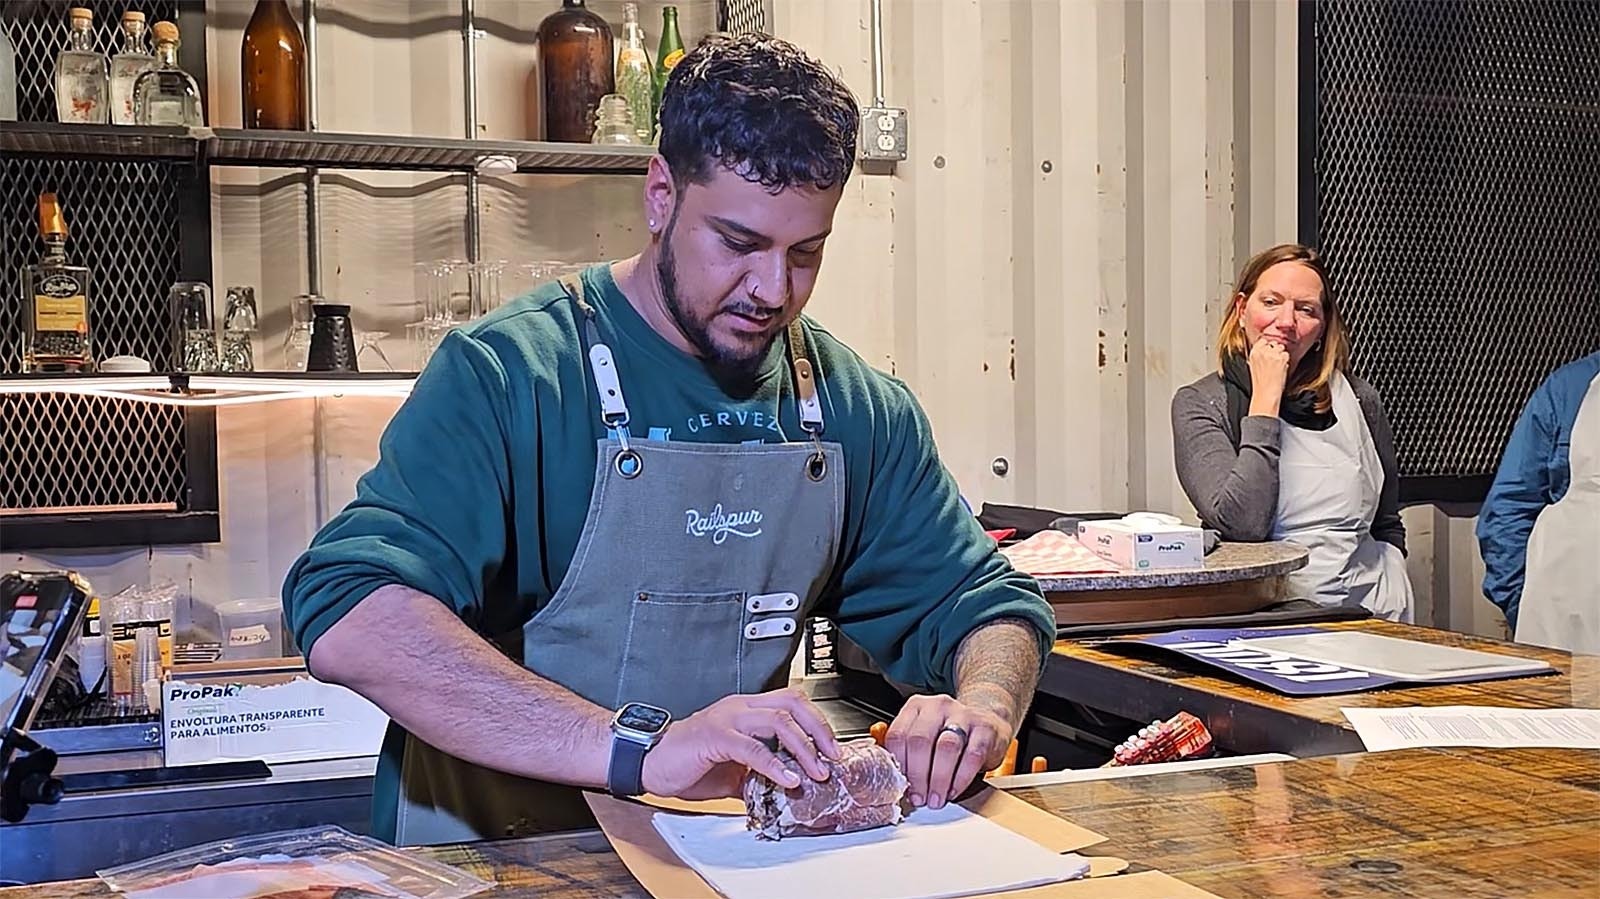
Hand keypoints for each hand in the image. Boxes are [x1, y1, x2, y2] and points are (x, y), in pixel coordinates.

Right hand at [640, 688, 840, 799]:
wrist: (648, 761)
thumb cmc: (686, 762)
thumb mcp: (732, 769)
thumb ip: (758, 773)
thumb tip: (787, 789)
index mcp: (745, 709)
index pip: (792, 703)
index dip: (817, 723)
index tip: (831, 749)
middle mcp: (739, 707)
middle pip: (792, 704)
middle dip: (819, 730)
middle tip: (832, 757)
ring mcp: (727, 719)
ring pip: (778, 721)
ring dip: (803, 748)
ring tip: (815, 771)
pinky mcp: (715, 737)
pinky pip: (753, 748)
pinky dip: (775, 764)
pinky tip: (787, 779)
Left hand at [884, 694, 1012, 810]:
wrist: (987, 724)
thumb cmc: (948, 735)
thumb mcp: (923, 736)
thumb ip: (906, 753)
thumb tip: (895, 782)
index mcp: (916, 707)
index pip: (898, 735)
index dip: (898, 766)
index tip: (901, 788)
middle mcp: (938, 707)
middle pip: (920, 741)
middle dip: (918, 775)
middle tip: (920, 798)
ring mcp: (963, 715)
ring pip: (946, 748)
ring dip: (938, 780)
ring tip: (936, 799)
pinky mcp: (985, 730)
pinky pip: (972, 756)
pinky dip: (960, 779)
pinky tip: (953, 791)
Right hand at [1247, 338, 1290, 415]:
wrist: (1266, 393)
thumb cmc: (1261, 383)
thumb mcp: (1254, 366)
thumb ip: (1258, 355)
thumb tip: (1265, 349)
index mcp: (1253, 353)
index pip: (1262, 341)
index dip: (1267, 347)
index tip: (1268, 353)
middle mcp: (1262, 351)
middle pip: (1273, 343)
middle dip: (1275, 351)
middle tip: (1274, 363)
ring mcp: (1272, 354)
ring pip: (1281, 348)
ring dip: (1281, 355)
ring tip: (1277, 366)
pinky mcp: (1281, 358)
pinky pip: (1287, 354)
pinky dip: (1286, 361)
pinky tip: (1281, 369)